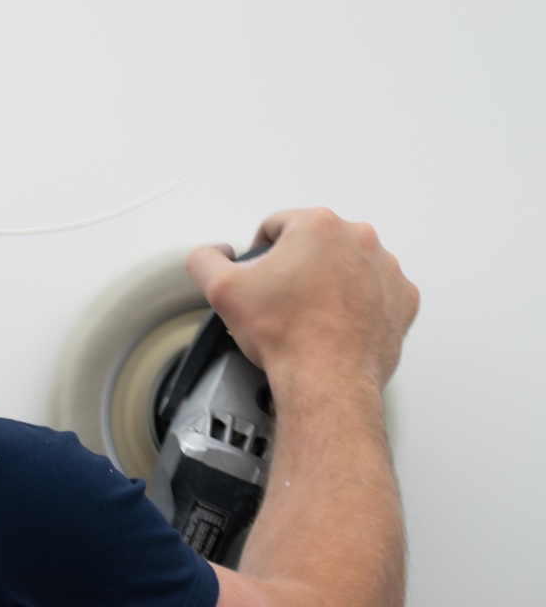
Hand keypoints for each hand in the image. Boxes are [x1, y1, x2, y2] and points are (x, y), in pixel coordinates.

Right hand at [192, 208, 416, 391]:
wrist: (327, 380)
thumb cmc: (286, 336)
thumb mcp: (220, 291)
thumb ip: (205, 260)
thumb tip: (213, 253)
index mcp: (317, 226)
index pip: (276, 226)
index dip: (259, 255)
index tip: (260, 280)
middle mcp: (358, 239)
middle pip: (315, 244)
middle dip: (297, 268)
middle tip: (283, 302)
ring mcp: (385, 267)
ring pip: (347, 266)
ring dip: (328, 284)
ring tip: (310, 316)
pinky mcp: (402, 296)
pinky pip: (375, 291)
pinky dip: (357, 304)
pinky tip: (336, 324)